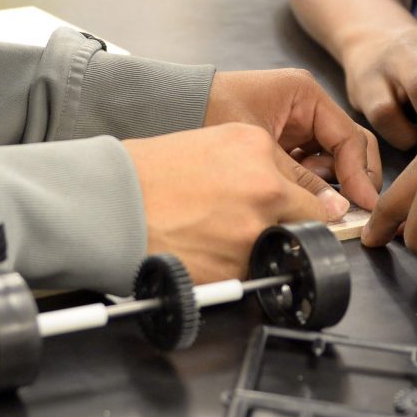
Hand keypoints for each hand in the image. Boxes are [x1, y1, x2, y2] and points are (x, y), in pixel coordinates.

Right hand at [125, 124, 347, 282]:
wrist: (111, 203)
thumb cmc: (145, 173)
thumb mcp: (208, 143)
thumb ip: (251, 163)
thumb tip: (279, 188)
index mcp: (256, 147)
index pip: (305, 184)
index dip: (296, 202)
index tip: (293, 211)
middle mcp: (264, 186)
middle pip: (305, 218)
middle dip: (286, 225)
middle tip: (251, 226)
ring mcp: (254, 230)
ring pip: (277, 247)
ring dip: (257, 248)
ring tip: (213, 236)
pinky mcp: (238, 267)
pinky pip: (250, 273)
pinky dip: (232, 268)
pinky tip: (203, 251)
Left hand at [204, 68, 382, 209]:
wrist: (169, 108)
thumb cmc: (206, 110)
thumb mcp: (258, 145)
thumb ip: (299, 176)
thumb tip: (335, 207)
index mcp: (304, 94)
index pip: (349, 136)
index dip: (360, 173)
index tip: (363, 202)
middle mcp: (306, 107)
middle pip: (349, 146)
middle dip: (352, 177)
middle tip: (350, 208)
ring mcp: (296, 125)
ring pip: (332, 159)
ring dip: (328, 182)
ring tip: (306, 192)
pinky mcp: (284, 143)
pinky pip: (310, 166)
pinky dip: (309, 182)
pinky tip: (292, 191)